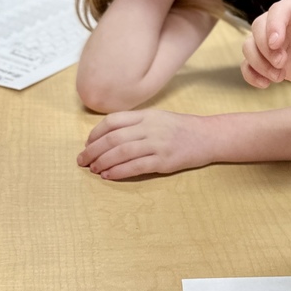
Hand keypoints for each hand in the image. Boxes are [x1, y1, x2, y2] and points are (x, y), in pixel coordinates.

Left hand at [77, 110, 212, 179]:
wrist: (209, 136)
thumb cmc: (182, 129)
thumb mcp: (159, 118)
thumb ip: (137, 123)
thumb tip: (109, 136)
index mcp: (146, 115)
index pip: (112, 121)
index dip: (95, 133)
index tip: (87, 144)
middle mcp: (150, 128)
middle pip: (113, 139)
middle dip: (93, 151)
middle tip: (82, 160)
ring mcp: (157, 144)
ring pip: (121, 153)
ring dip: (103, 162)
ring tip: (93, 169)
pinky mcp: (164, 161)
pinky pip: (135, 166)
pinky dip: (118, 172)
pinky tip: (109, 176)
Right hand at [242, 0, 290, 93]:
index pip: (277, 11)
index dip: (273, 26)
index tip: (276, 44)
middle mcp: (279, 22)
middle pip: (257, 28)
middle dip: (265, 48)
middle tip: (282, 64)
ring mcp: (270, 41)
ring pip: (249, 46)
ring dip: (259, 63)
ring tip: (279, 77)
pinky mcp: (266, 59)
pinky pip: (247, 65)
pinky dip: (252, 75)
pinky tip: (265, 84)